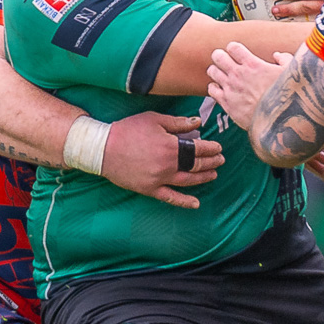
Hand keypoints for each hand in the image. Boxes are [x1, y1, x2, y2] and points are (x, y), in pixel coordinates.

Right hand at [103, 113, 222, 209]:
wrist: (103, 148)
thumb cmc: (128, 130)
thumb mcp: (154, 119)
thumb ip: (178, 123)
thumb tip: (198, 123)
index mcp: (171, 146)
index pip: (199, 148)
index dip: (211, 148)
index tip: (218, 147)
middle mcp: (168, 165)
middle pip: (196, 165)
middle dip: (211, 162)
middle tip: (220, 160)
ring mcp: (159, 180)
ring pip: (188, 181)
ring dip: (203, 178)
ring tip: (213, 175)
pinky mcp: (150, 189)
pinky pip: (170, 198)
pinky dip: (184, 202)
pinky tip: (196, 203)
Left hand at [206, 44, 292, 131]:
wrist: (277, 121)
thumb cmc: (286, 96)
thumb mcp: (291, 73)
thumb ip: (284, 60)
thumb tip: (277, 55)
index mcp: (252, 64)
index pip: (232, 47)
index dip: (234, 48)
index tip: (238, 54)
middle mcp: (238, 74)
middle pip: (218, 56)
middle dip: (221, 56)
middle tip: (226, 61)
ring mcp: (230, 88)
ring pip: (212, 71)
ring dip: (217, 71)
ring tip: (223, 75)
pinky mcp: (226, 103)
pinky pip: (211, 90)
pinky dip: (214, 87)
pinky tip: (222, 90)